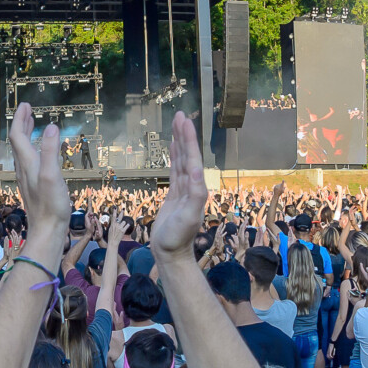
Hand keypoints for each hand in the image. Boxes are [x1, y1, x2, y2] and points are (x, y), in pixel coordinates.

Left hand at [6, 103, 71, 245]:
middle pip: (18, 142)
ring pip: (23, 151)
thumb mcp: (53, 176)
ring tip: (31, 124)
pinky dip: (33, 148)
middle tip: (27, 110)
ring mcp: (27, 178)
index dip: (20, 119)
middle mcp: (24, 169)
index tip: (25, 105)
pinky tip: (40, 152)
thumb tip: (51, 127)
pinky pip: (29, 161)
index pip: (18, 136)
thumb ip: (51, 151)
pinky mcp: (33, 186)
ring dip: (26, 135)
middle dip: (22, 124)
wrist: (47, 231)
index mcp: (28, 164)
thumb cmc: (51, 206)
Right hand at [150, 112, 209, 259]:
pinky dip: (174, 156)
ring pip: (181, 160)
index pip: (192, 158)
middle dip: (184, 135)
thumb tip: (195, 172)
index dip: (188, 140)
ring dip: (180, 142)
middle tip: (180, 115)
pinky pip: (175, 170)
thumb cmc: (177, 238)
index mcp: (196, 188)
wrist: (170, 253)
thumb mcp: (188, 218)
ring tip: (177, 124)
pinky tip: (173, 148)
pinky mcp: (175, 194)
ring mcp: (183, 189)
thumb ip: (194, 195)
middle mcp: (192, 185)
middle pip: (187, 155)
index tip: (183, 121)